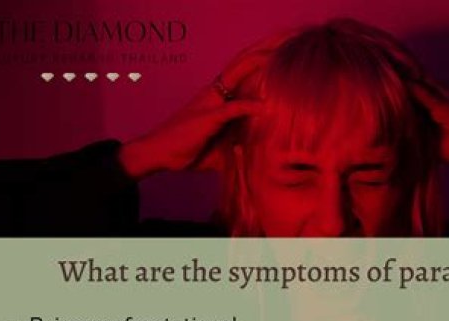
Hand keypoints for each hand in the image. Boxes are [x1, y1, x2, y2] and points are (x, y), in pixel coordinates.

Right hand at [119, 29, 294, 177]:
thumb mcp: (221, 148)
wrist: (158, 154)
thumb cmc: (188, 149)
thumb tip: (258, 155)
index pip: (245, 68)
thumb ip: (239, 146)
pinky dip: (249, 107)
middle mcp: (215, 92)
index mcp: (220, 95)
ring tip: (281, 51)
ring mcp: (210, 102)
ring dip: (259, 60)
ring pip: (237, 72)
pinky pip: (231, 109)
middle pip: (244, 61)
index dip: (263, 55)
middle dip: (266, 47)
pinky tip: (265, 107)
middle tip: (289, 37)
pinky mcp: (207, 118)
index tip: (284, 48)